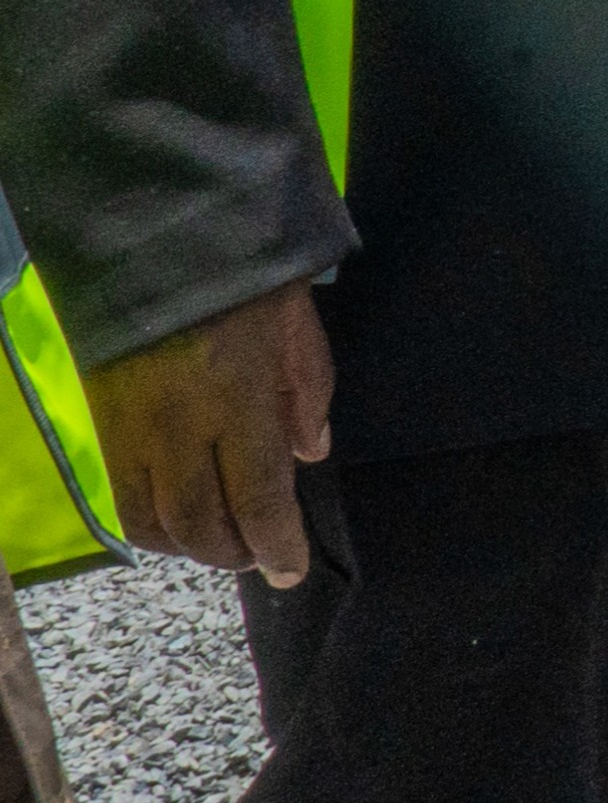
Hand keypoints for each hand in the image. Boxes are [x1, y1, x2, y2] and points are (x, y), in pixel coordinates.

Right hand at [85, 282, 330, 580]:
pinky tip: (180, 526)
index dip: (277, 542)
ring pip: (154, 520)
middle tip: (265, 560)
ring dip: (192, 547)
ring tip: (227, 546)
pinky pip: (121, 499)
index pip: (258, 495)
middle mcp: (177, 424)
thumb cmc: (243, 269)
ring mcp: (131, 428)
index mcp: (236, 395)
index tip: (293, 569)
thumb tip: (310, 455)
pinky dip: (151, 527)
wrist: (152, 232)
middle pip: (202, 521)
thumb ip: (309, 391)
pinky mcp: (102, 424)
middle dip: (236, 552)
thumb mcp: (297, 319)